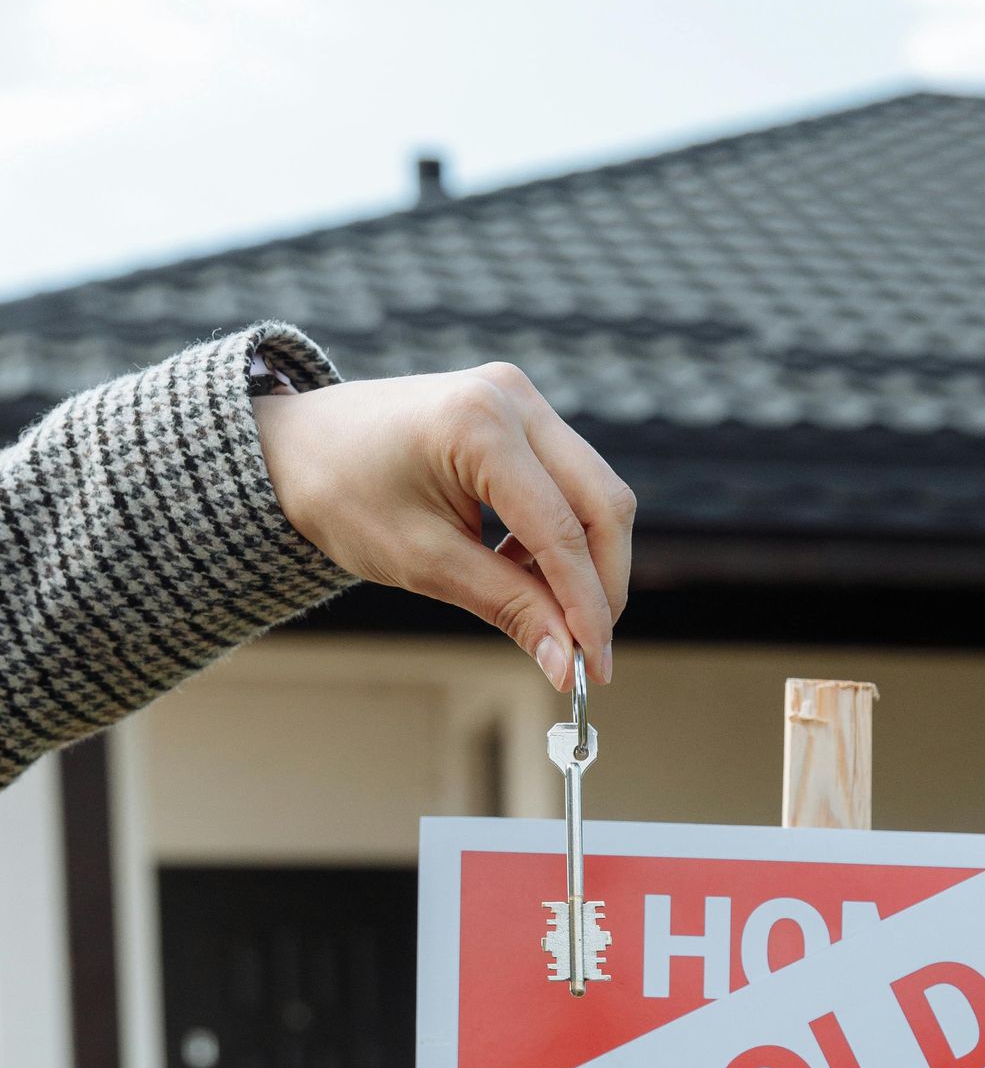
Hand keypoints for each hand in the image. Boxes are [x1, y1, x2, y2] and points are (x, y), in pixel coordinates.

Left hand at [253, 363, 634, 687]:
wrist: (298, 446)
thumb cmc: (344, 496)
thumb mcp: (425, 563)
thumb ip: (508, 608)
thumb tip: (568, 665)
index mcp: (478, 426)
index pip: (561, 531)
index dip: (586, 607)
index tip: (593, 669)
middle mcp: (512, 397)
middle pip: (603, 504)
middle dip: (602, 585)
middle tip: (588, 652)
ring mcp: (520, 398)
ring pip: (597, 493)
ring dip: (586, 562)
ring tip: (548, 613)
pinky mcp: (521, 412)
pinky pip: (571, 482)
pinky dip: (564, 537)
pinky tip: (525, 571)